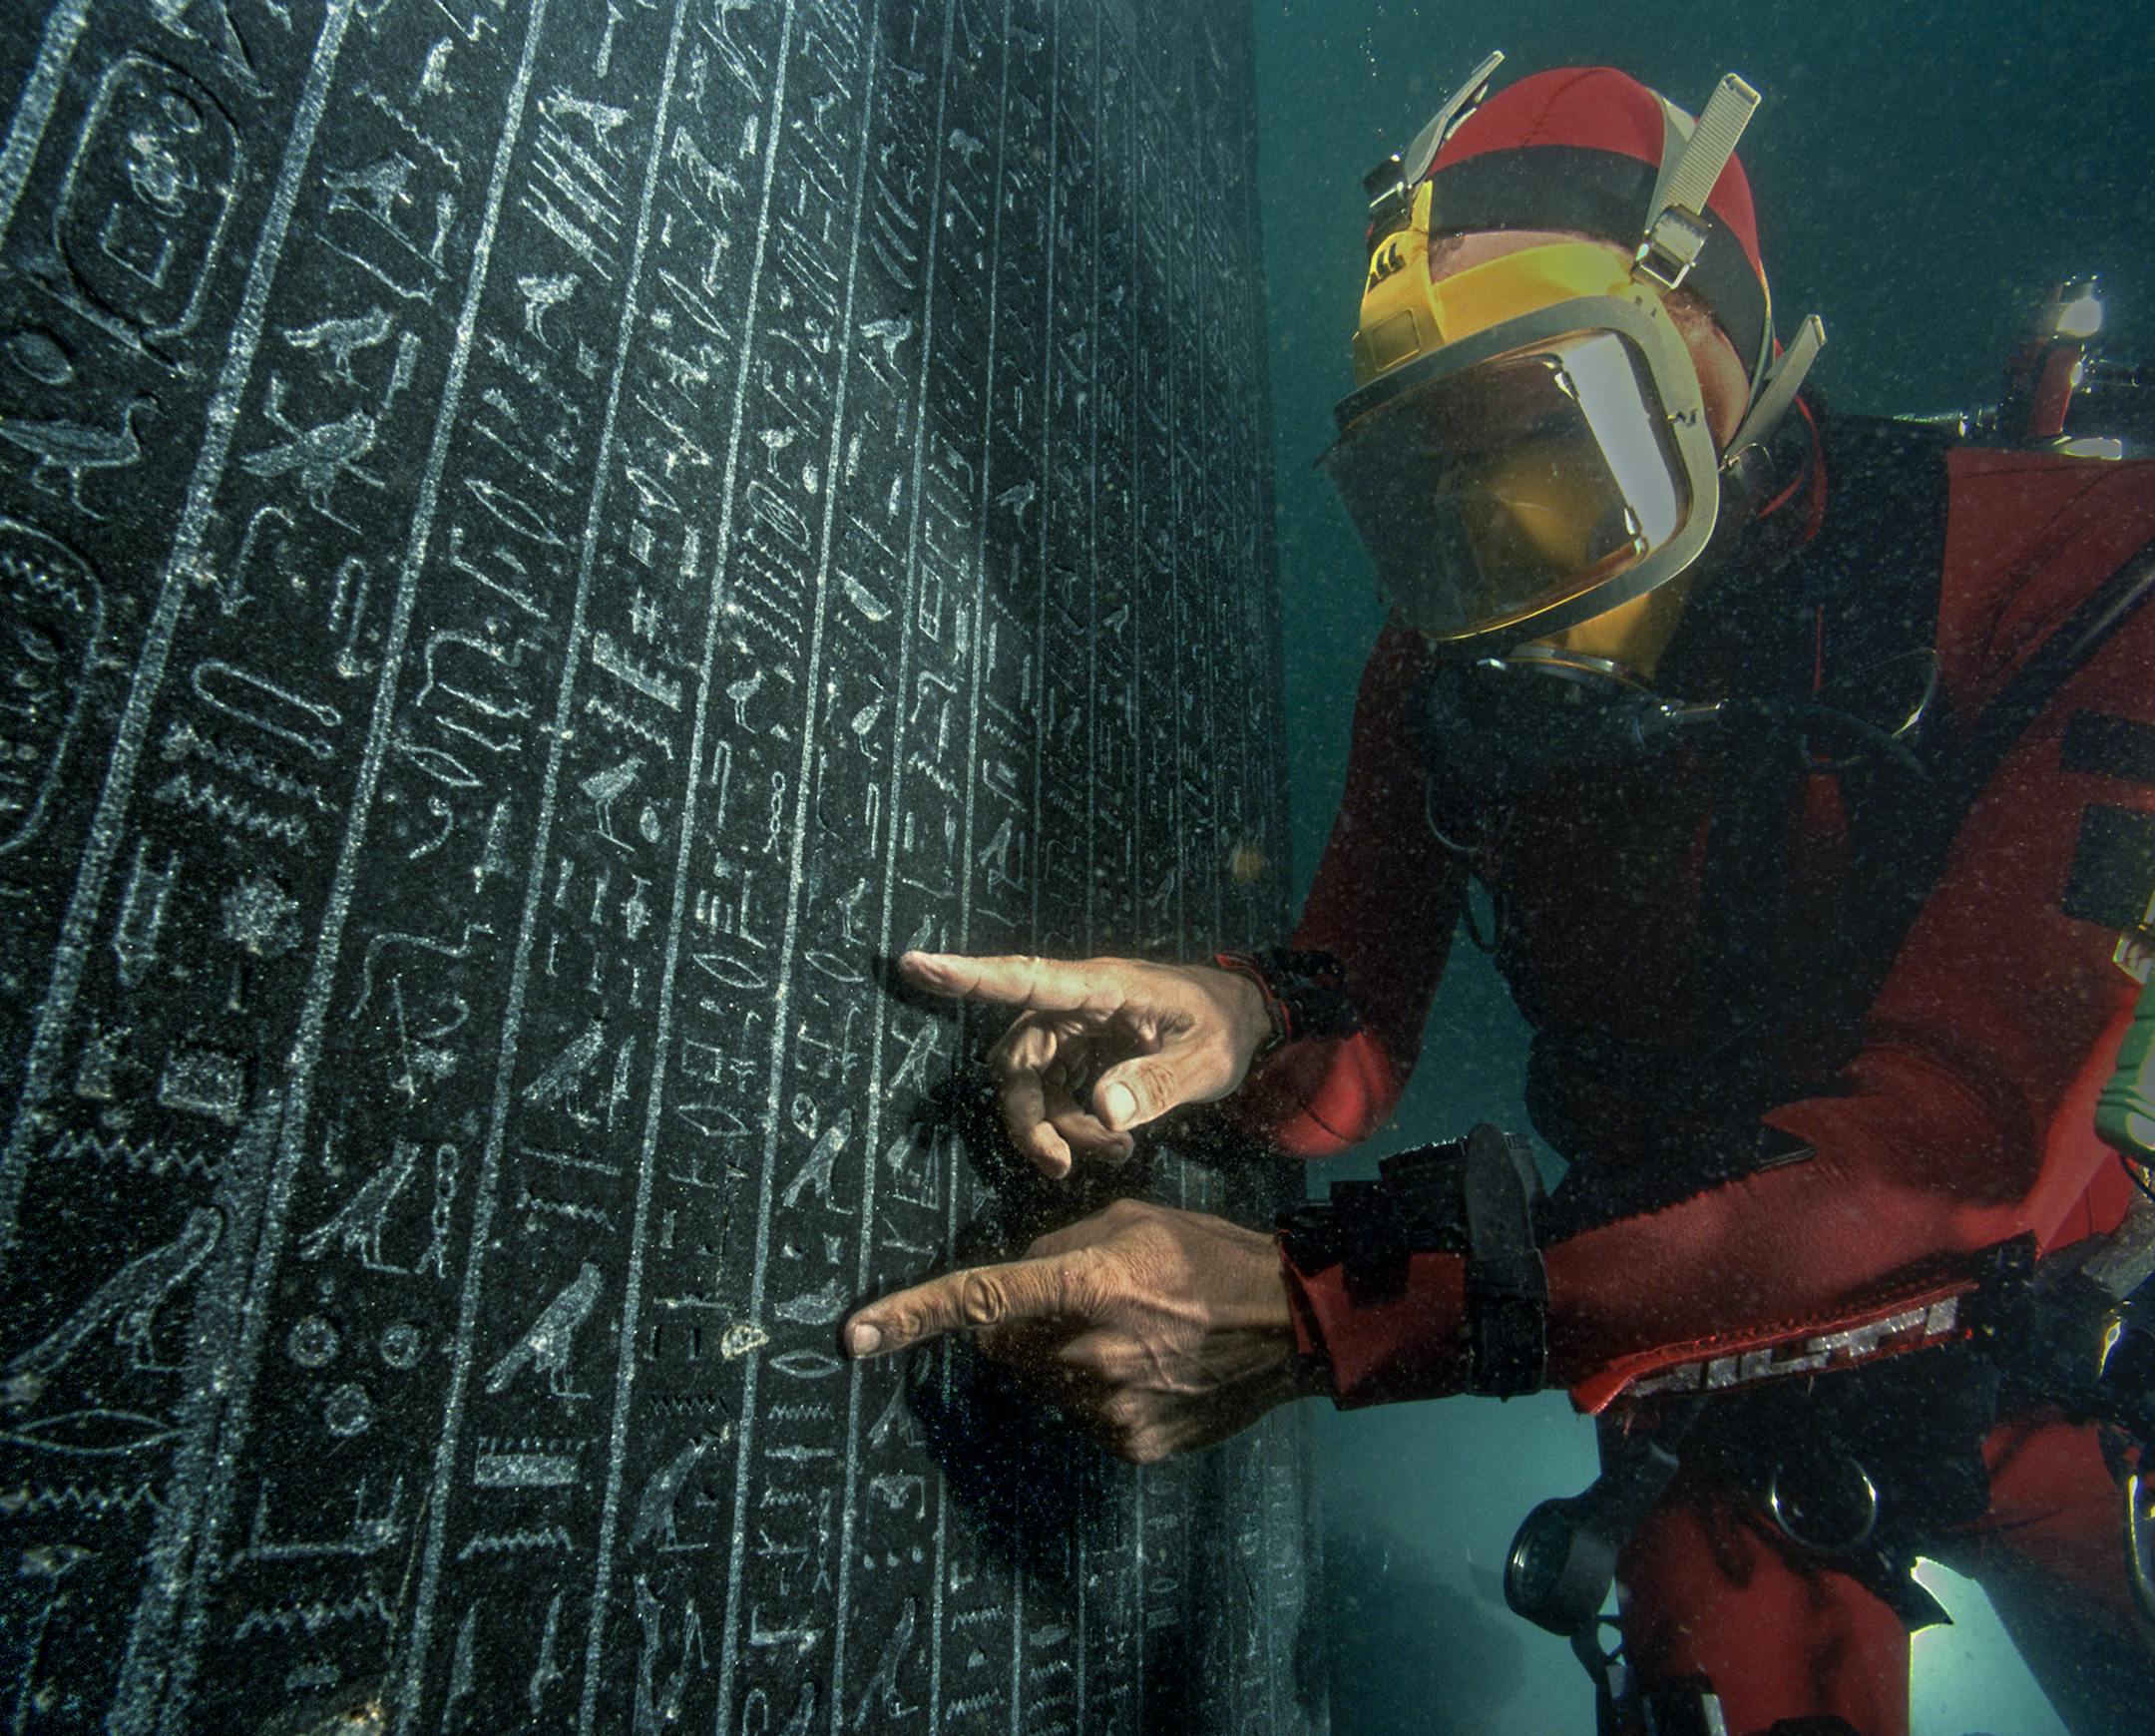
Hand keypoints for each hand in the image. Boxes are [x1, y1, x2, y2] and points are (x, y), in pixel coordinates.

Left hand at [843, 1198, 1312, 1463]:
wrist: (1295, 1324)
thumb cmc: (1213, 1257)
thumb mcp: (1131, 1221)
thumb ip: (1059, 1245)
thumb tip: (1015, 1270)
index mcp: (1084, 1284)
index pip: (977, 1301)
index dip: (909, 1317)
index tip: (853, 1336)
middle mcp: (1087, 1351)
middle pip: (1002, 1349)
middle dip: (1016, 1327)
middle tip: (1075, 1301)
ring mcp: (1109, 1406)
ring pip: (1042, 1384)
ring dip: (1061, 1360)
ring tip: (1132, 1334)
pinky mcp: (1130, 1442)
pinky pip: (1083, 1416)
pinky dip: (1100, 1393)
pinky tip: (1150, 1367)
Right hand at [898, 951, 1273, 1176]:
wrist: (1244, 1020)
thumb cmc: (1225, 1027)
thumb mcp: (1207, 1059)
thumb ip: (1158, 1083)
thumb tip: (1104, 1112)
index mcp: (1103, 988)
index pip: (1026, 979)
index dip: (970, 975)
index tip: (917, 964)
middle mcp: (1075, 1006)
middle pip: (1018, 1063)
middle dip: (1033, 1120)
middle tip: (1066, 1164)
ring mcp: (1074, 1032)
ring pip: (1031, 1088)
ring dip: (1059, 1129)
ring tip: (1119, 1149)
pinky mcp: (1079, 1056)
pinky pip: (1053, 1097)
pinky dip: (1073, 1128)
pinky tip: (1118, 1142)